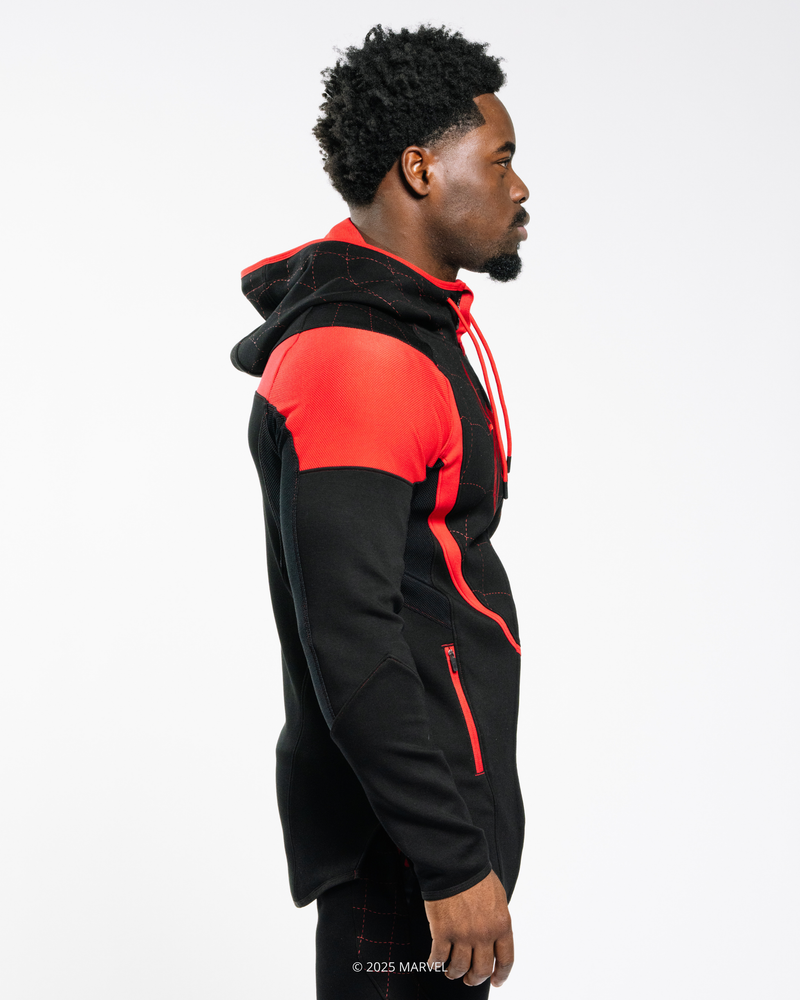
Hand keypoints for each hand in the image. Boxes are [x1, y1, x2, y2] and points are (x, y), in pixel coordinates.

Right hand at [424, 869, 513, 986]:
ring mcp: (463, 935)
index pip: (506, 960)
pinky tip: (434, 962)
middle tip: (469, 979)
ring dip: (455, 973)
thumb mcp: (497, 899)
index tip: (496, 980)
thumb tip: (494, 937)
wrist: (455, 864)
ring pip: (460, 968)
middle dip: (475, 979)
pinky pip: (439, 957)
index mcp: (501, 925)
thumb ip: (497, 921)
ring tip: (450, 971)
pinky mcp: (443, 932)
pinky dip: (435, 963)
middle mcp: (484, 934)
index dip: (501, 975)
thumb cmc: (475, 876)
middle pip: (482, 970)